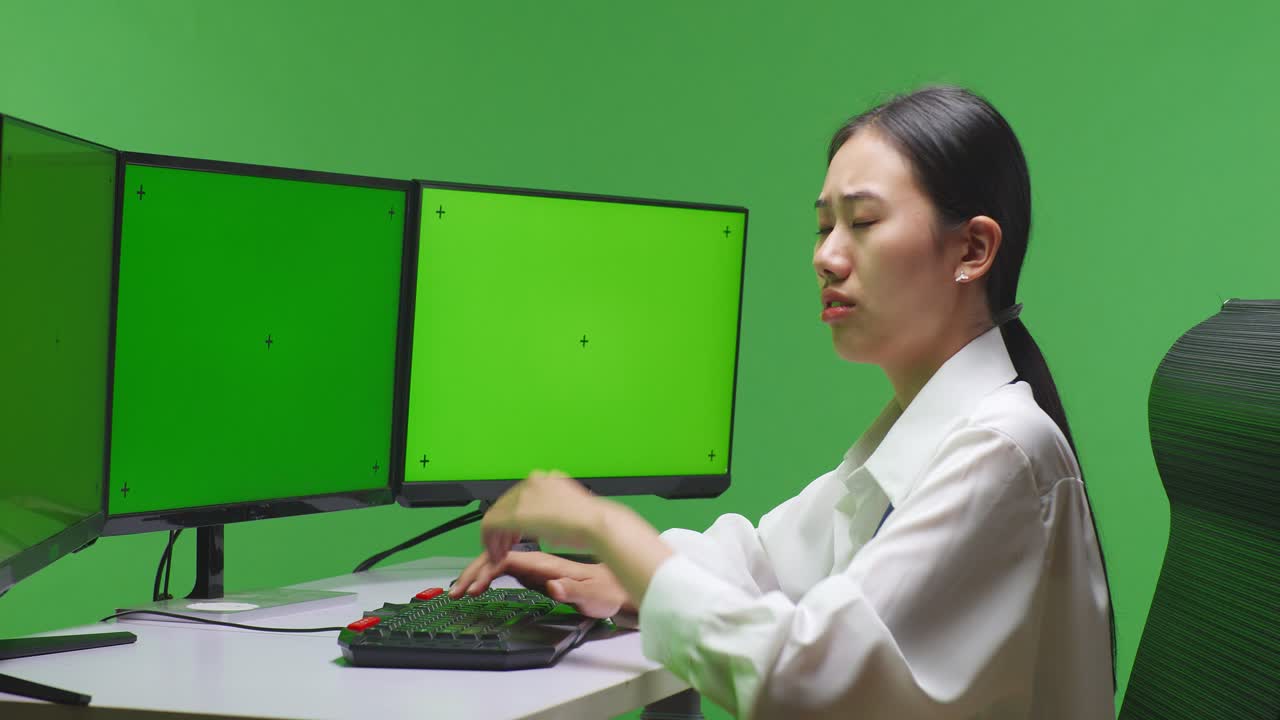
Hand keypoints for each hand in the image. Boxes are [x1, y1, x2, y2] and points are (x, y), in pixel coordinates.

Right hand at [449, 550, 633, 618]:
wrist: (623, 574)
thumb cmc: (605, 588)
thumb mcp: (591, 596)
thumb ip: (570, 591)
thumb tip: (553, 587)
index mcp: (547, 562)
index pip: (505, 561)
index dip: (483, 573)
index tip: (469, 588)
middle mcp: (541, 557)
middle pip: (498, 555)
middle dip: (474, 571)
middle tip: (457, 590)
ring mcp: (541, 559)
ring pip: (503, 554)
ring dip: (481, 567)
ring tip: (466, 584)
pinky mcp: (543, 563)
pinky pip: (512, 557)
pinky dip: (495, 564)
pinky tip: (489, 573)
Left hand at [480, 470, 603, 565]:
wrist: (596, 523)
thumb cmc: (592, 522)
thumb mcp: (570, 508)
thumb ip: (554, 510)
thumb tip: (546, 521)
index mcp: (547, 479)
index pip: (519, 497)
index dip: (514, 518)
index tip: (515, 533)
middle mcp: (533, 482)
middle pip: (505, 505)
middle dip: (503, 529)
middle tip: (505, 546)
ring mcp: (524, 496)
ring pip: (496, 515)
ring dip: (496, 537)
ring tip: (501, 553)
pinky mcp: (516, 513)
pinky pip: (491, 526)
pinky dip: (491, 542)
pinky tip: (498, 554)